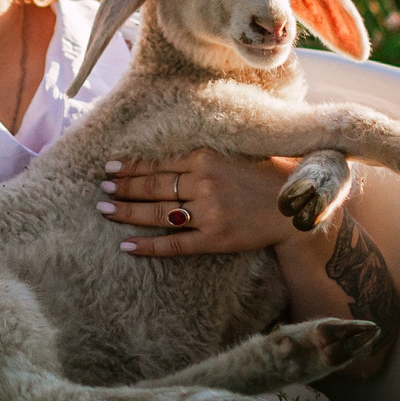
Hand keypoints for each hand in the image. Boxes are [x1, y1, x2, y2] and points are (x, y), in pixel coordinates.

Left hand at [99, 149, 302, 257]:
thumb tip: (169, 159)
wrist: (297, 207)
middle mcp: (203, 183)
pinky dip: (149, 245)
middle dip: (124, 188)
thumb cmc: (269, 176)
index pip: (159, 164)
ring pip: (157, 213)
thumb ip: (204, 157)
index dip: (132, 168)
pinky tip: (128, 245)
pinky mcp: (215, 238)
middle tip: (102, 189)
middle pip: (153, 187)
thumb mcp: (235, 154)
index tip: (110, 168)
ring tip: (106, 210)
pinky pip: (175, 243)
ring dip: (128, 212)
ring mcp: (208, 212)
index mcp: (206, 157)